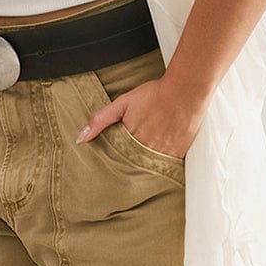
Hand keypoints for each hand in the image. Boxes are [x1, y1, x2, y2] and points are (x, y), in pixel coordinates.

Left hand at [75, 78, 204, 158]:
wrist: (184, 92)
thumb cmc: (154, 94)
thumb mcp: (123, 103)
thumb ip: (101, 119)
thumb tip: (81, 138)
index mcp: (130, 139)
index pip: (117, 159)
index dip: (113, 162)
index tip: (108, 169)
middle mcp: (145, 150)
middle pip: (132, 167)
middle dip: (127, 169)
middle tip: (123, 173)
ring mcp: (162, 155)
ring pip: (148, 170)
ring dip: (143, 169)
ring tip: (140, 168)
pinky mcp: (177, 156)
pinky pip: (166, 169)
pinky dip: (160, 168)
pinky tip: (158, 163)